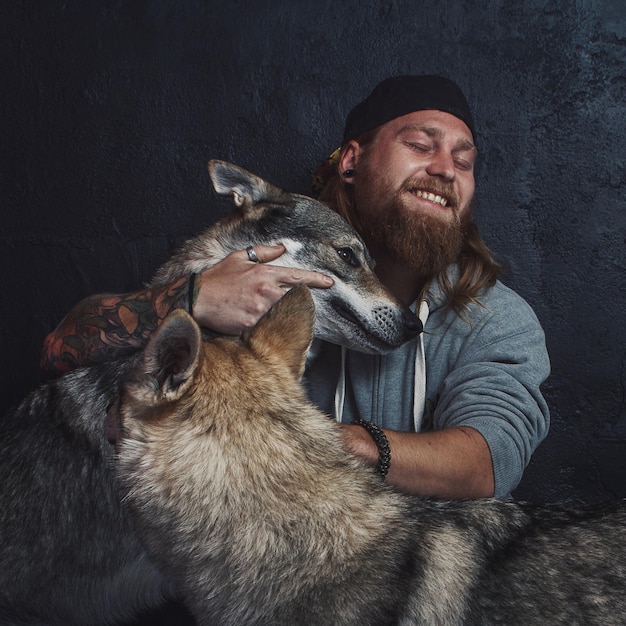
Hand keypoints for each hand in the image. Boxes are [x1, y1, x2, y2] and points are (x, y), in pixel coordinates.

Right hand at [192, 244, 332, 333]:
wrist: (196, 299)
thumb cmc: (217, 278)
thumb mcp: (239, 258)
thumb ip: (263, 252)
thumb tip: (282, 248)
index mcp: (265, 274)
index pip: (297, 277)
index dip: (316, 279)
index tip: (329, 282)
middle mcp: (266, 292)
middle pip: (291, 297)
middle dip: (287, 299)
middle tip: (270, 299)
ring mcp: (260, 310)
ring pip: (277, 312)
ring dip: (270, 310)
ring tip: (250, 306)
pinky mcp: (252, 324)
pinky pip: (263, 325)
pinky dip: (257, 320)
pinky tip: (244, 315)